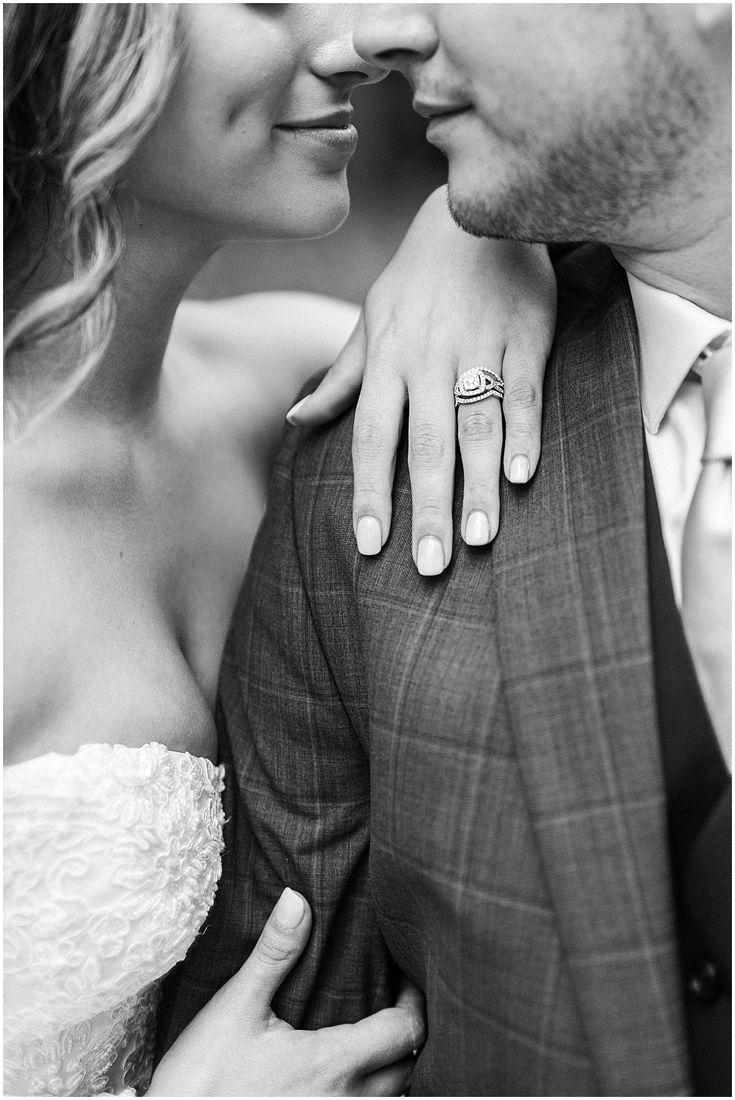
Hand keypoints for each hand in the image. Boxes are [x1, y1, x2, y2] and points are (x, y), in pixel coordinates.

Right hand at [147, 888, 424, 1096]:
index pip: (405, 1031)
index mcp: (332, 1063)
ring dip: (393, 1069)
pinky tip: (347, 1077)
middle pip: (408, 1067)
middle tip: (395, 999)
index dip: (415, 1001)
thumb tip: (297, 898)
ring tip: (377, 1036)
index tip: (408, 976)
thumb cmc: (201, 1082)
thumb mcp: (234, 1009)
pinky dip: (369, 1093)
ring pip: (391, 1099)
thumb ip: (274, 953)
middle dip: (408, 1033)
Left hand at [287, 186, 555, 574]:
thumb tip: (296, 421)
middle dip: (426, 508)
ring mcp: (478, 346)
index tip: (369, 546)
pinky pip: (524, 389)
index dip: (370, 493)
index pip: (372, 438)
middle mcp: (428, 358)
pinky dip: (524, 431)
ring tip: (478, 539)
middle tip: (428, 566)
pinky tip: (523, 476)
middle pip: (425, 444)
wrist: (476, 210)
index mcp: (387, 359)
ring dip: (477, 484)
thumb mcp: (371, 318)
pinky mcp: (526, 334)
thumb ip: (343, 377)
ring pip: (476, 424)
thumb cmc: (417, 277)